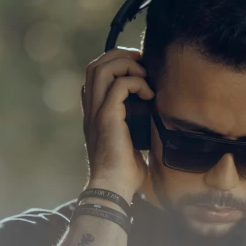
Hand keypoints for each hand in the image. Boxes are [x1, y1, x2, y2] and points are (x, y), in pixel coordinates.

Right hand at [81, 47, 153, 197]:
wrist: (114, 188)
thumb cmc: (125, 173)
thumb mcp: (130, 142)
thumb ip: (135, 126)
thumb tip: (154, 118)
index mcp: (94, 113)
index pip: (94, 75)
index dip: (115, 63)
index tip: (139, 69)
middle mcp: (91, 109)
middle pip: (96, 65)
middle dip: (121, 56)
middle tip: (143, 65)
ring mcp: (96, 112)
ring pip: (103, 68)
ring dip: (127, 65)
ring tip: (145, 77)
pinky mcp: (107, 118)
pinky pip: (120, 85)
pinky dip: (137, 83)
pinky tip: (149, 95)